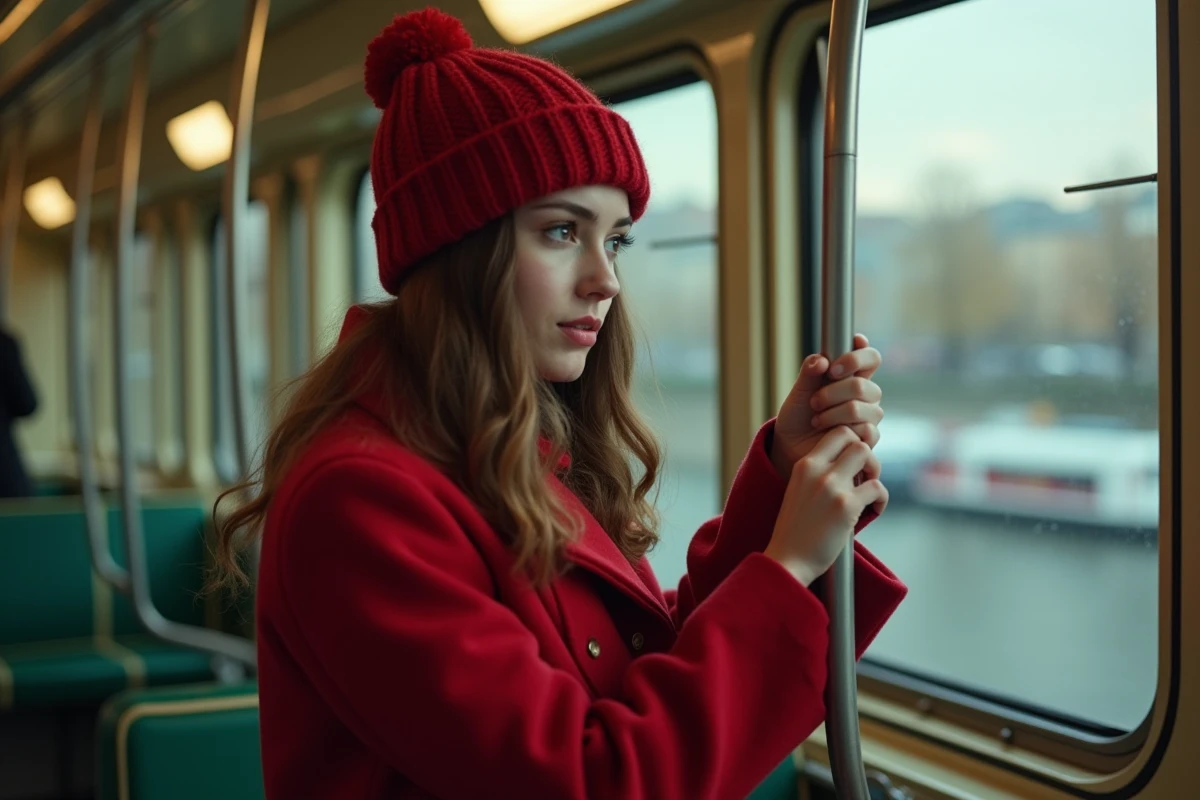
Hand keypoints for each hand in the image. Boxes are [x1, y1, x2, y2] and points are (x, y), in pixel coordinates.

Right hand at [764, 426, 887, 585]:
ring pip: (868, 457)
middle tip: (865, 477)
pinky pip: (877, 488)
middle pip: (856, 440)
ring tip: (869, 492)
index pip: (837, 432)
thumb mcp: (799, 491)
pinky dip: (881, 499)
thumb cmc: (796, 530)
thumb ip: (819, 474)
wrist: (788, 559)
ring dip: (875, 473)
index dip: (852, 443)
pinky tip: (874, 509)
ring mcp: (832, 487)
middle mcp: (817, 470)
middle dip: (867, 456)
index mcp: (803, 465)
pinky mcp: (846, 506)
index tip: (853, 463)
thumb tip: (851, 464)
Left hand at [770, 334, 882, 480]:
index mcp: (852, 376)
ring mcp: (869, 416)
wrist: (792, 447)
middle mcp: (866, 395)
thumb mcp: (799, 392)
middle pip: (863, 385)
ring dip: (834, 413)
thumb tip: (822, 360)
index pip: (870, 358)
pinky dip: (841, 431)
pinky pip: (866, 430)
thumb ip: (809, 372)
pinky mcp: (869, 438)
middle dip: (833, 392)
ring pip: (862, 409)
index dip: (861, 354)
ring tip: (817, 419)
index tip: (835, 364)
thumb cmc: (798, 415)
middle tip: (814, 401)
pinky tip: (828, 433)